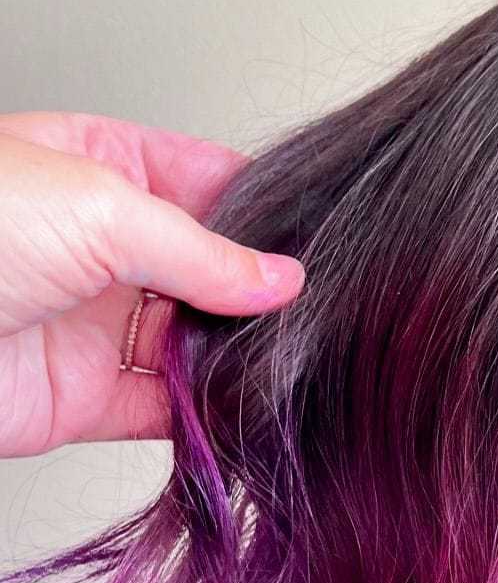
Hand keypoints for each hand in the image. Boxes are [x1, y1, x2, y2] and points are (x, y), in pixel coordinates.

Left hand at [0, 112, 303, 457]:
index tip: (321, 233)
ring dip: (242, 354)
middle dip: (262, 288)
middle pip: (211, 267)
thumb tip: (281, 279)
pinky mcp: (91, 397)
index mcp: (99, 169)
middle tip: (320, 306)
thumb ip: (204, 251)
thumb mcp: (100, 208)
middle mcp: (102, 247)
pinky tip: (247, 405)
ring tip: (294, 357)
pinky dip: (212, 413)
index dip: (267, 204)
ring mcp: (98, 322)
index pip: (207, 180)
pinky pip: (170, 408)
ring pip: (198, 341)